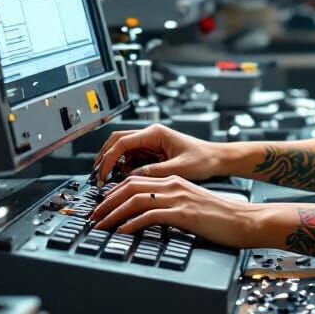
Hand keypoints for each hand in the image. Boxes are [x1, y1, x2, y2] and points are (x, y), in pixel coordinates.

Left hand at [87, 175, 260, 249]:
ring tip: (100, 227)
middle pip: (130, 186)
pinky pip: (149, 216)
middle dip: (107, 202)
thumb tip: (148, 218)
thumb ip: (171, 206)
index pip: (136, 181)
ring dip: (113, 214)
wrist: (244, 221)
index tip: (101, 207)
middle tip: (93, 217)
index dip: (114, 193)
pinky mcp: (183, 213)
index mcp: (175, 181)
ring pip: (135, 199)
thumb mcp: (192, 206)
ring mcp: (178, 198)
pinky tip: (121, 233)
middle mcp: (174, 185)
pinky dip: (131, 225)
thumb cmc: (221, 218)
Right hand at [92, 124, 224, 185]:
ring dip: (112, 162)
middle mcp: (151, 135)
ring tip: (105, 179)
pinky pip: (132, 156)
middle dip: (104, 157)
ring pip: (122, 148)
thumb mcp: (178, 169)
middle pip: (117, 141)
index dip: (108, 159)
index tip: (102, 174)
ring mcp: (151, 142)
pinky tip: (120, 178)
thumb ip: (154, 172)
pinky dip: (122, 166)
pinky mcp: (153, 151)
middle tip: (97, 176)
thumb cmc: (203, 159)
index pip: (122, 142)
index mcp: (156, 134)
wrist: (217, 159)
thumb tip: (131, 178)